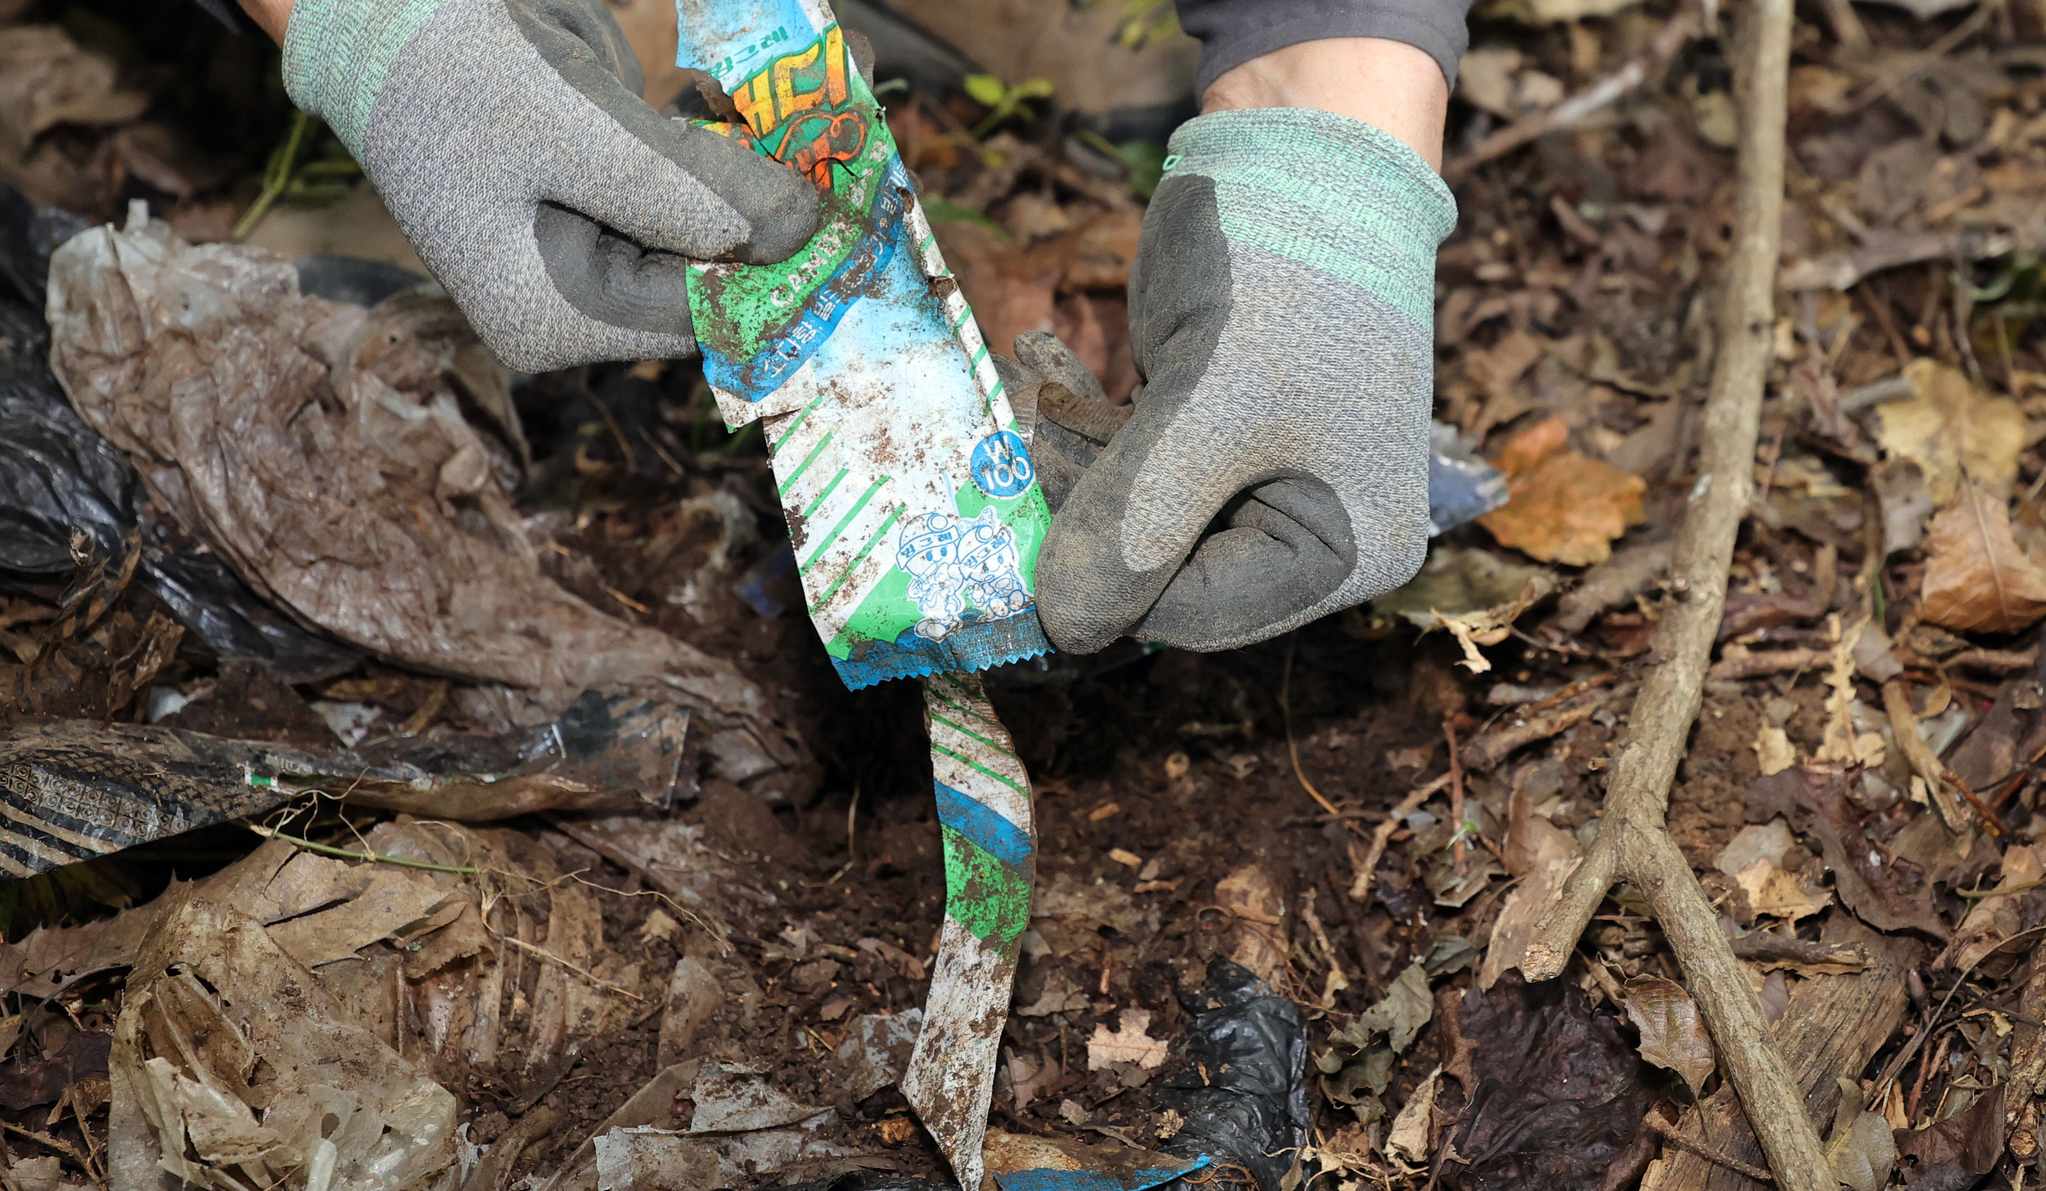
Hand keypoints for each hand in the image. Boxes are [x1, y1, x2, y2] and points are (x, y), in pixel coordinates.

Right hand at [264, 0, 819, 371]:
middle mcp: (579, 297)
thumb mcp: (580, 134)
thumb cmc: (458, 69)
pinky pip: (698, 174)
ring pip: (718, 218)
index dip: (781, 267)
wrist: (380, 1)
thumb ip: (692, 191)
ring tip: (845, 95)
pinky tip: (792, 88)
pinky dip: (740, 132)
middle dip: (787, 206)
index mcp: (553, 318)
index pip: (699, 315)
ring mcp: (597, 239)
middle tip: (861, 146)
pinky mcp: (614, 183)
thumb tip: (803, 230)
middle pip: (716, 269)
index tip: (855, 214)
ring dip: (777, 159)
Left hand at [1034, 38, 1455, 652]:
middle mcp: (1314, 535)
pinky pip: (1144, 466)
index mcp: (1346, 552)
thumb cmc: (1284, 273)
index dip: (1105, 579)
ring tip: (1042, 386)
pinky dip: (1094, 427)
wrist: (1307, 148)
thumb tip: (1068, 628)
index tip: (1031, 518)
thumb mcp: (1210, 406)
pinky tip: (1053, 372)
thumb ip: (1138, 521)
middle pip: (1165, 573)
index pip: (1197, 615)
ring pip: (1141, 518)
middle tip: (1028, 440)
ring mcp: (1267, 484)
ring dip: (1079, 461)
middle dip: (1090, 508)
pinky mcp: (1222, 439)